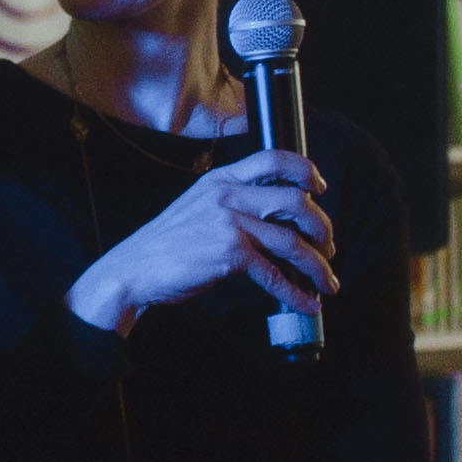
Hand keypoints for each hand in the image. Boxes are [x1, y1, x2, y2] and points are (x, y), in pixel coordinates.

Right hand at [63, 147, 333, 335]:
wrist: (134, 269)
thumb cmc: (167, 244)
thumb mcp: (199, 207)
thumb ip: (233, 204)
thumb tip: (277, 222)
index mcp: (221, 179)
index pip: (273, 159)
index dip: (305, 171)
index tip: (320, 190)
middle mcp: (228, 195)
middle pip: (295, 201)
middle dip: (321, 226)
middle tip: (328, 247)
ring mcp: (228, 223)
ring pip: (291, 241)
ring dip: (316, 266)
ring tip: (327, 282)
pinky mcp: (228, 253)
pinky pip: (274, 274)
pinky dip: (294, 293)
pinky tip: (305, 303)